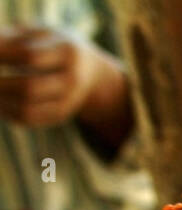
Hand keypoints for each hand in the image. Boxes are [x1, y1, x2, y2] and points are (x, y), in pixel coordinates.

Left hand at [0, 26, 132, 157]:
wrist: (90, 71)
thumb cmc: (52, 45)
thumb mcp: (37, 34)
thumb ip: (10, 38)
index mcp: (67, 52)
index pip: (29, 56)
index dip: (1, 56)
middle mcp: (72, 80)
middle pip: (30, 87)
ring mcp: (68, 101)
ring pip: (28, 110)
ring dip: (1, 102)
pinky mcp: (60, 115)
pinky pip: (29, 119)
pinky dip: (7, 112)